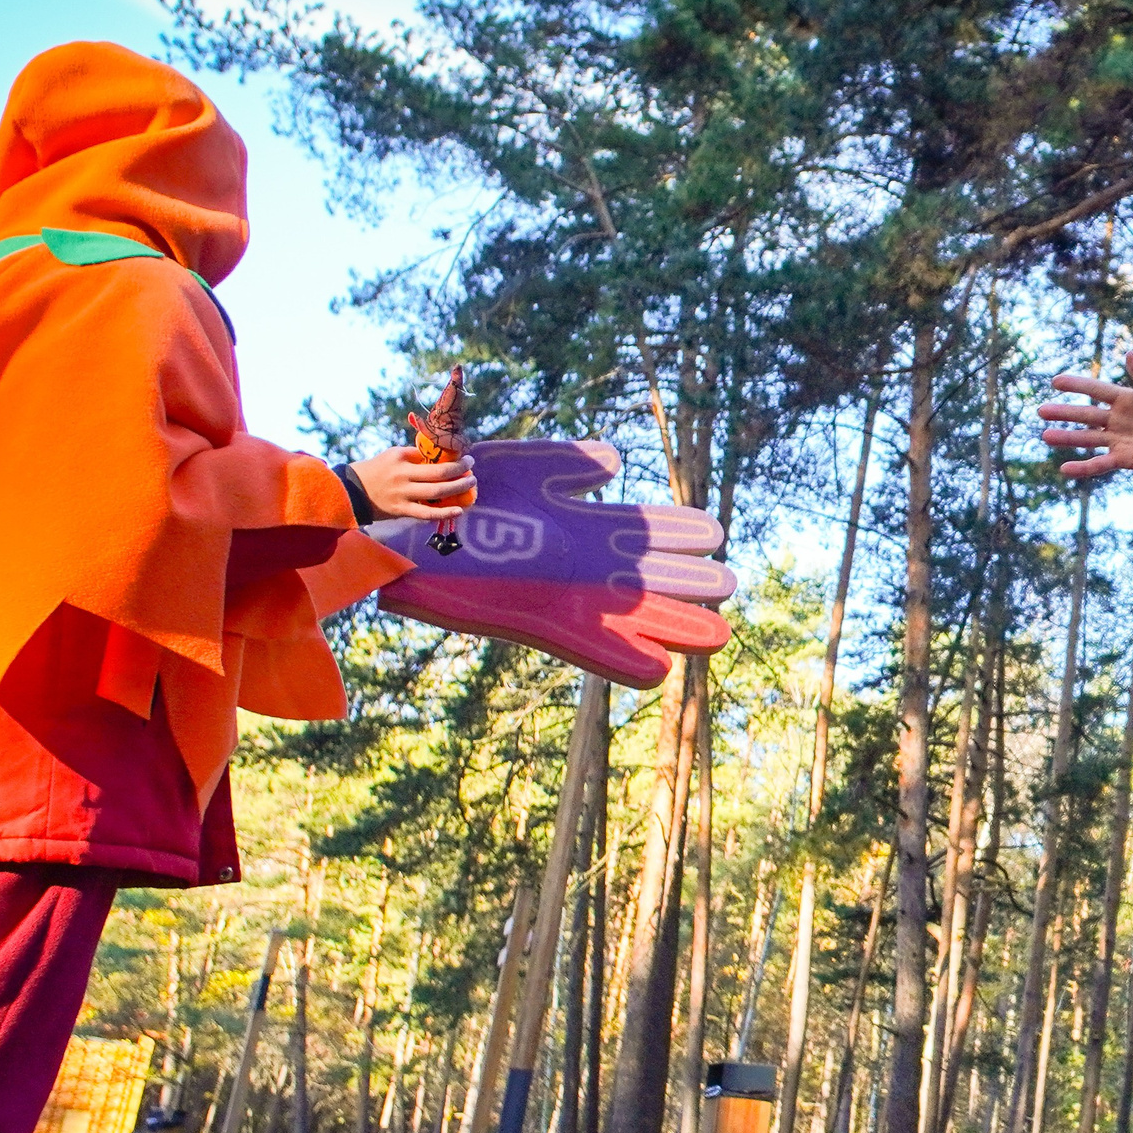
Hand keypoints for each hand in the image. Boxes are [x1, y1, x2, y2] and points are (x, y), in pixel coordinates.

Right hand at [347, 445, 475, 520]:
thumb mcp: (392, 456)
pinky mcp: (401, 510)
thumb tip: (440, 456)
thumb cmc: (376, 470)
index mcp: (400, 458)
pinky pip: (427, 513)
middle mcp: (402, 475)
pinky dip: (444, 512)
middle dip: (459, 470)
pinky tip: (459, 510)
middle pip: (438, 473)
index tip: (463, 456)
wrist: (352, 491)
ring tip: (471, 484)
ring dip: (458, 488)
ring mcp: (402, 494)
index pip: (430, 455)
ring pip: (436, 492)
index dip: (450, 457)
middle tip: (471, 468)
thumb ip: (414, 456)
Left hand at [370, 440, 733, 687]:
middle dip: (688, 583)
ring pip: (629, 616)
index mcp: (574, 524)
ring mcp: (559, 595)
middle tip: (731, 586)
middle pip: (647, 577)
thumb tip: (616, 462)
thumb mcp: (516, 468)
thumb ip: (565, 464)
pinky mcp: (533, 623)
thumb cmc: (450, 493)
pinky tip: (660, 670)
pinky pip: (585, 647)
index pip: (639, 530)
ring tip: (718, 635)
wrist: (400, 525)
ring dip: (672, 626)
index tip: (714, 533)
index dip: (676, 532)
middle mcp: (573, 564)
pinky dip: (620, 661)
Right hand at [1036, 348, 1132, 479]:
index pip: (1097, 390)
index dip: (1077, 385)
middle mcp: (1116, 419)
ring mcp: (1118, 440)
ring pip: (1087, 438)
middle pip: (1086, 415)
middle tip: (1041, 411)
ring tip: (1046, 436)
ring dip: (1067, 438)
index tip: (1056, 381)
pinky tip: (1065, 469)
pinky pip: (1100, 463)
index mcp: (1126, 399)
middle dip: (1064, 413)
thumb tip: (1129, 353)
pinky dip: (1083, 467)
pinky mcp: (1123, 459)